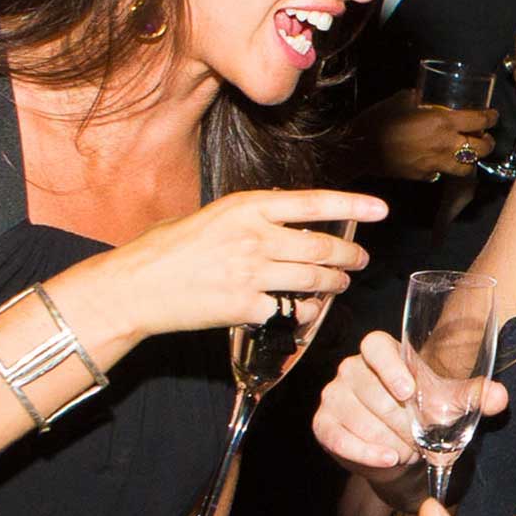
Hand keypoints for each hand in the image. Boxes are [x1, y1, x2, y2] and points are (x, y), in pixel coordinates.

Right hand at [47, 188, 380, 348]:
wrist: (134, 287)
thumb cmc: (164, 250)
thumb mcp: (208, 217)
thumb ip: (247, 219)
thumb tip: (280, 222)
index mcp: (245, 208)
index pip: (312, 203)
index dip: (351, 206)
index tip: (381, 209)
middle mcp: (254, 238)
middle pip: (321, 247)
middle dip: (349, 256)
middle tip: (360, 260)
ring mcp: (252, 274)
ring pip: (312, 280)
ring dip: (333, 283)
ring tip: (340, 283)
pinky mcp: (246, 307)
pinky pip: (289, 310)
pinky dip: (302, 312)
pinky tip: (303, 312)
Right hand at [311, 329, 512, 491]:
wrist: (404, 453)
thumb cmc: (425, 416)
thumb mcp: (452, 406)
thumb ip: (475, 398)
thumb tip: (499, 397)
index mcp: (382, 352)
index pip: (375, 345)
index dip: (389, 366)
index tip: (408, 391)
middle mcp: (352, 369)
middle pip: (370, 390)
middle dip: (400, 420)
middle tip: (421, 439)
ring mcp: (334, 396)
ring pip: (357, 416)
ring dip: (387, 438)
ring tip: (408, 450)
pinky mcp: (323, 424)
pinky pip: (338, 437)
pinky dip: (364, 451)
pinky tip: (387, 459)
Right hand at [362, 90, 497, 182]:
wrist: (360, 148)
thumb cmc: (379, 119)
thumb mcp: (402, 100)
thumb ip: (419, 97)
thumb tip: (425, 95)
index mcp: (443, 122)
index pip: (479, 120)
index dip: (491, 117)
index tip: (493, 115)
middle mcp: (446, 145)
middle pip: (482, 148)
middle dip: (488, 142)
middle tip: (485, 137)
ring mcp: (437, 164)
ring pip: (468, 167)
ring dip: (472, 160)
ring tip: (467, 153)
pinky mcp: (426, 176)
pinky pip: (443, 173)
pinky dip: (446, 167)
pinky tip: (441, 160)